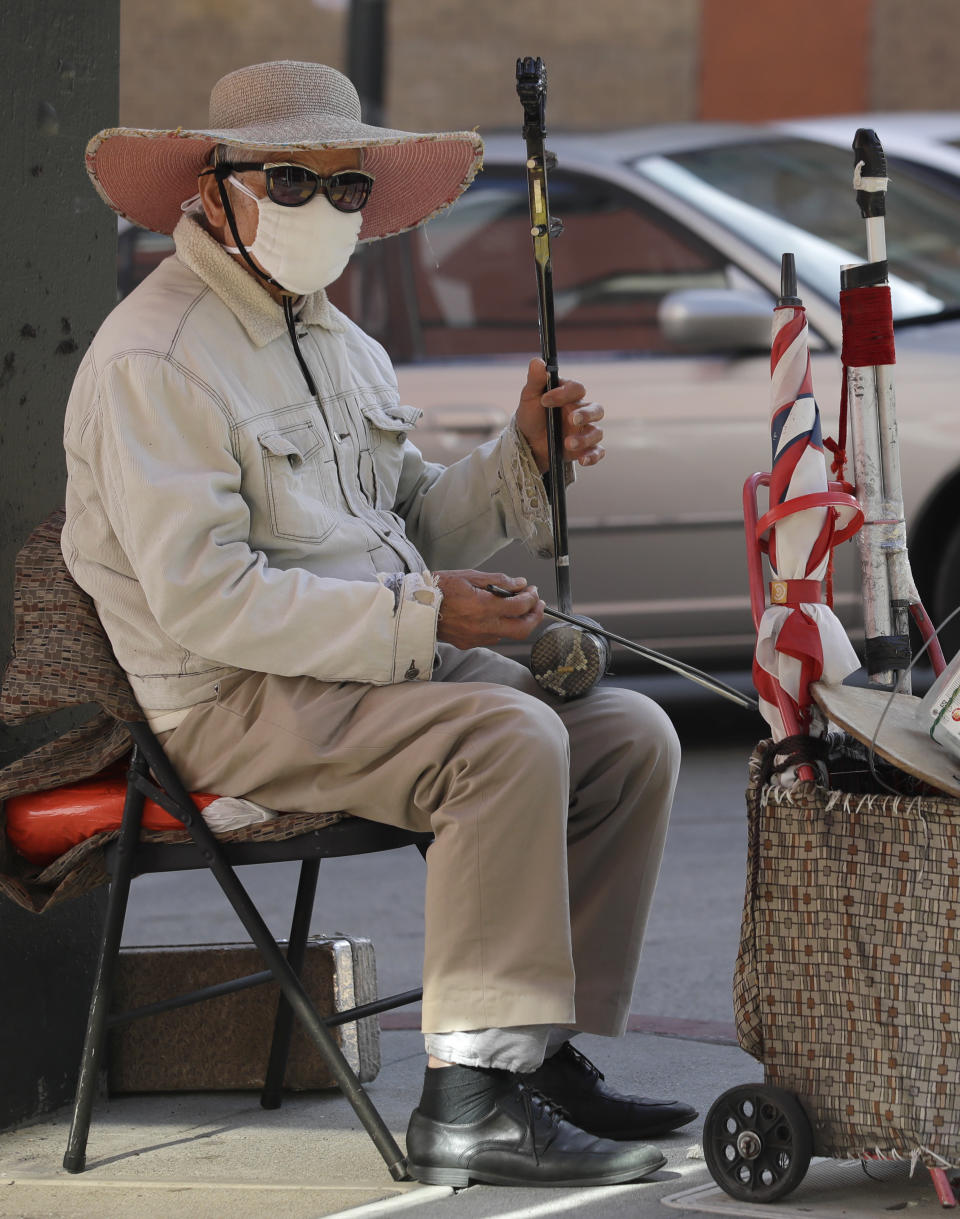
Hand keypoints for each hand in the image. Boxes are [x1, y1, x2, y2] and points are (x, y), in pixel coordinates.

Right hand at [434, 571, 543, 648]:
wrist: (416, 608)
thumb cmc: (439, 589)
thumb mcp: (470, 576)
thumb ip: (498, 581)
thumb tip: (520, 584)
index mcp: (484, 607)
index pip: (520, 606)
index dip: (532, 598)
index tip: (533, 591)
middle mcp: (483, 626)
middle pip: (522, 629)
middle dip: (536, 617)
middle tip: (539, 605)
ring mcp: (476, 638)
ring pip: (508, 635)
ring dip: (518, 622)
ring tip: (518, 607)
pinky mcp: (469, 643)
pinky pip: (493, 638)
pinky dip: (501, 627)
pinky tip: (497, 616)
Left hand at [514, 357, 604, 473]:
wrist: (527, 444)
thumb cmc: (530, 417)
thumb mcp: (529, 398)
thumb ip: (535, 380)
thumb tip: (537, 361)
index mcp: (570, 396)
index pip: (577, 389)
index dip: (564, 393)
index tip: (545, 401)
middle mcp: (581, 412)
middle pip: (597, 410)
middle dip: (585, 414)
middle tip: (571, 419)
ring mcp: (584, 431)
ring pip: (597, 432)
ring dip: (585, 438)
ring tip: (568, 444)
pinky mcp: (584, 449)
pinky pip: (597, 451)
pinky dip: (593, 456)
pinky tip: (583, 459)